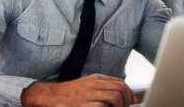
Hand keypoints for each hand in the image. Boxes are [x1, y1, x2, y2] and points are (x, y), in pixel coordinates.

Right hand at [21, 74, 136, 106]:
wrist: (51, 97)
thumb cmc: (69, 94)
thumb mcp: (87, 85)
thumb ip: (103, 87)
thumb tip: (123, 94)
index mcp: (96, 79)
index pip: (121, 83)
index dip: (130, 94)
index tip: (132, 102)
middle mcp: (94, 85)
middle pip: (120, 89)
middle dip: (127, 101)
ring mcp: (90, 95)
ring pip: (115, 97)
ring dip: (119, 106)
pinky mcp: (85, 105)